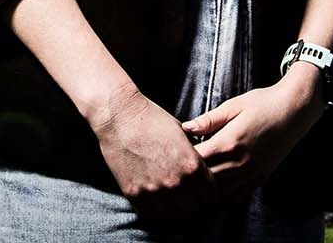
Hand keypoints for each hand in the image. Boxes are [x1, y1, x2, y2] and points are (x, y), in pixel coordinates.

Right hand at [89, 84, 214, 218]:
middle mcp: (176, 181)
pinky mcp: (134, 193)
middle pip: (194, 209)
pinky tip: (156, 204)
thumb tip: (203, 169)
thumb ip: (194, 155)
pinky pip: (151, 215)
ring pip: (173, 216)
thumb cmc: (153, 119)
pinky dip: (156, 213)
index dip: (208, 194)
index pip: (211, 195)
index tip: (202, 191)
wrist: (120, 116)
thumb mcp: (183, 134)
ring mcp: (154, 189)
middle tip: (188, 198)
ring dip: (175, 211)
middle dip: (194, 204)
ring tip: (173, 203)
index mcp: (192, 165)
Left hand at [181, 69, 325, 197]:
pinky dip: (222, 197)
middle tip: (181, 170)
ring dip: (205, 191)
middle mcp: (239, 163)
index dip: (182, 160)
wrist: (295, 110)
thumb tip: (185, 128)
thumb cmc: (263, 103)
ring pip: (219, 195)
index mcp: (229, 142)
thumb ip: (209, 120)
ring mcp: (251, 174)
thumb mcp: (233, 106)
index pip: (196, 161)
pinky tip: (215, 188)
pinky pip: (236, 197)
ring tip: (195, 182)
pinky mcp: (260, 179)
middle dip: (190, 178)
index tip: (175, 153)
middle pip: (204, 182)